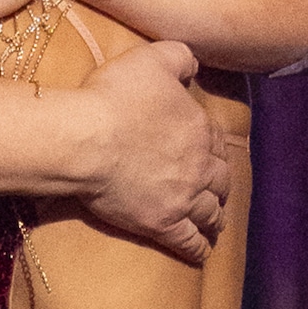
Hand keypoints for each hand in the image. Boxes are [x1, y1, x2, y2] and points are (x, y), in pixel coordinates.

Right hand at [74, 40, 230, 264]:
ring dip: (214, 217)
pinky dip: (199, 249)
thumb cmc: (114, 96)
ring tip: (213, 221)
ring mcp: (182, 199)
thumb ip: (179, 56)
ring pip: (211, 214)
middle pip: (221, 181)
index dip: (214, 147)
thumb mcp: (150, 59)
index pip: (218, 141)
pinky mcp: (161, 224)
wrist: (86, 138)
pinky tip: (201, 252)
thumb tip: (195, 62)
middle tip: (216, 188)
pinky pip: (190, 244)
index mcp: (199, 129)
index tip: (211, 152)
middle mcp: (199, 167)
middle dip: (221, 185)